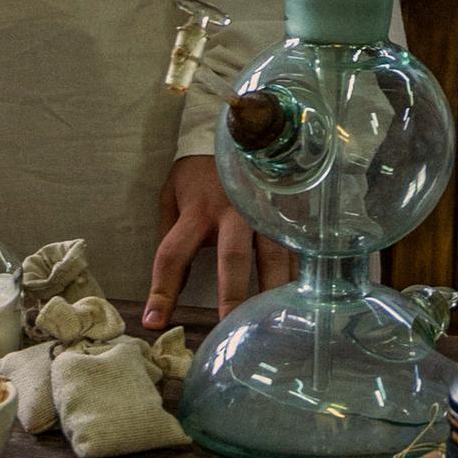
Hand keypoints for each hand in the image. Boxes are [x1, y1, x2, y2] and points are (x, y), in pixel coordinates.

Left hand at [144, 154, 291, 329]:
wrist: (240, 133)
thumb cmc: (199, 172)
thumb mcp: (173, 195)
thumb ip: (173, 236)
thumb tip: (173, 281)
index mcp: (196, 211)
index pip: (173, 254)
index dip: (162, 290)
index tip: (155, 322)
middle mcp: (232, 212)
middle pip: (232, 257)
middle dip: (232, 293)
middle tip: (230, 325)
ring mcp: (266, 211)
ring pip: (274, 255)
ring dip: (273, 290)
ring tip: (275, 323)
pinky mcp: (289, 211)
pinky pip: (297, 247)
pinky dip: (299, 275)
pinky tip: (302, 299)